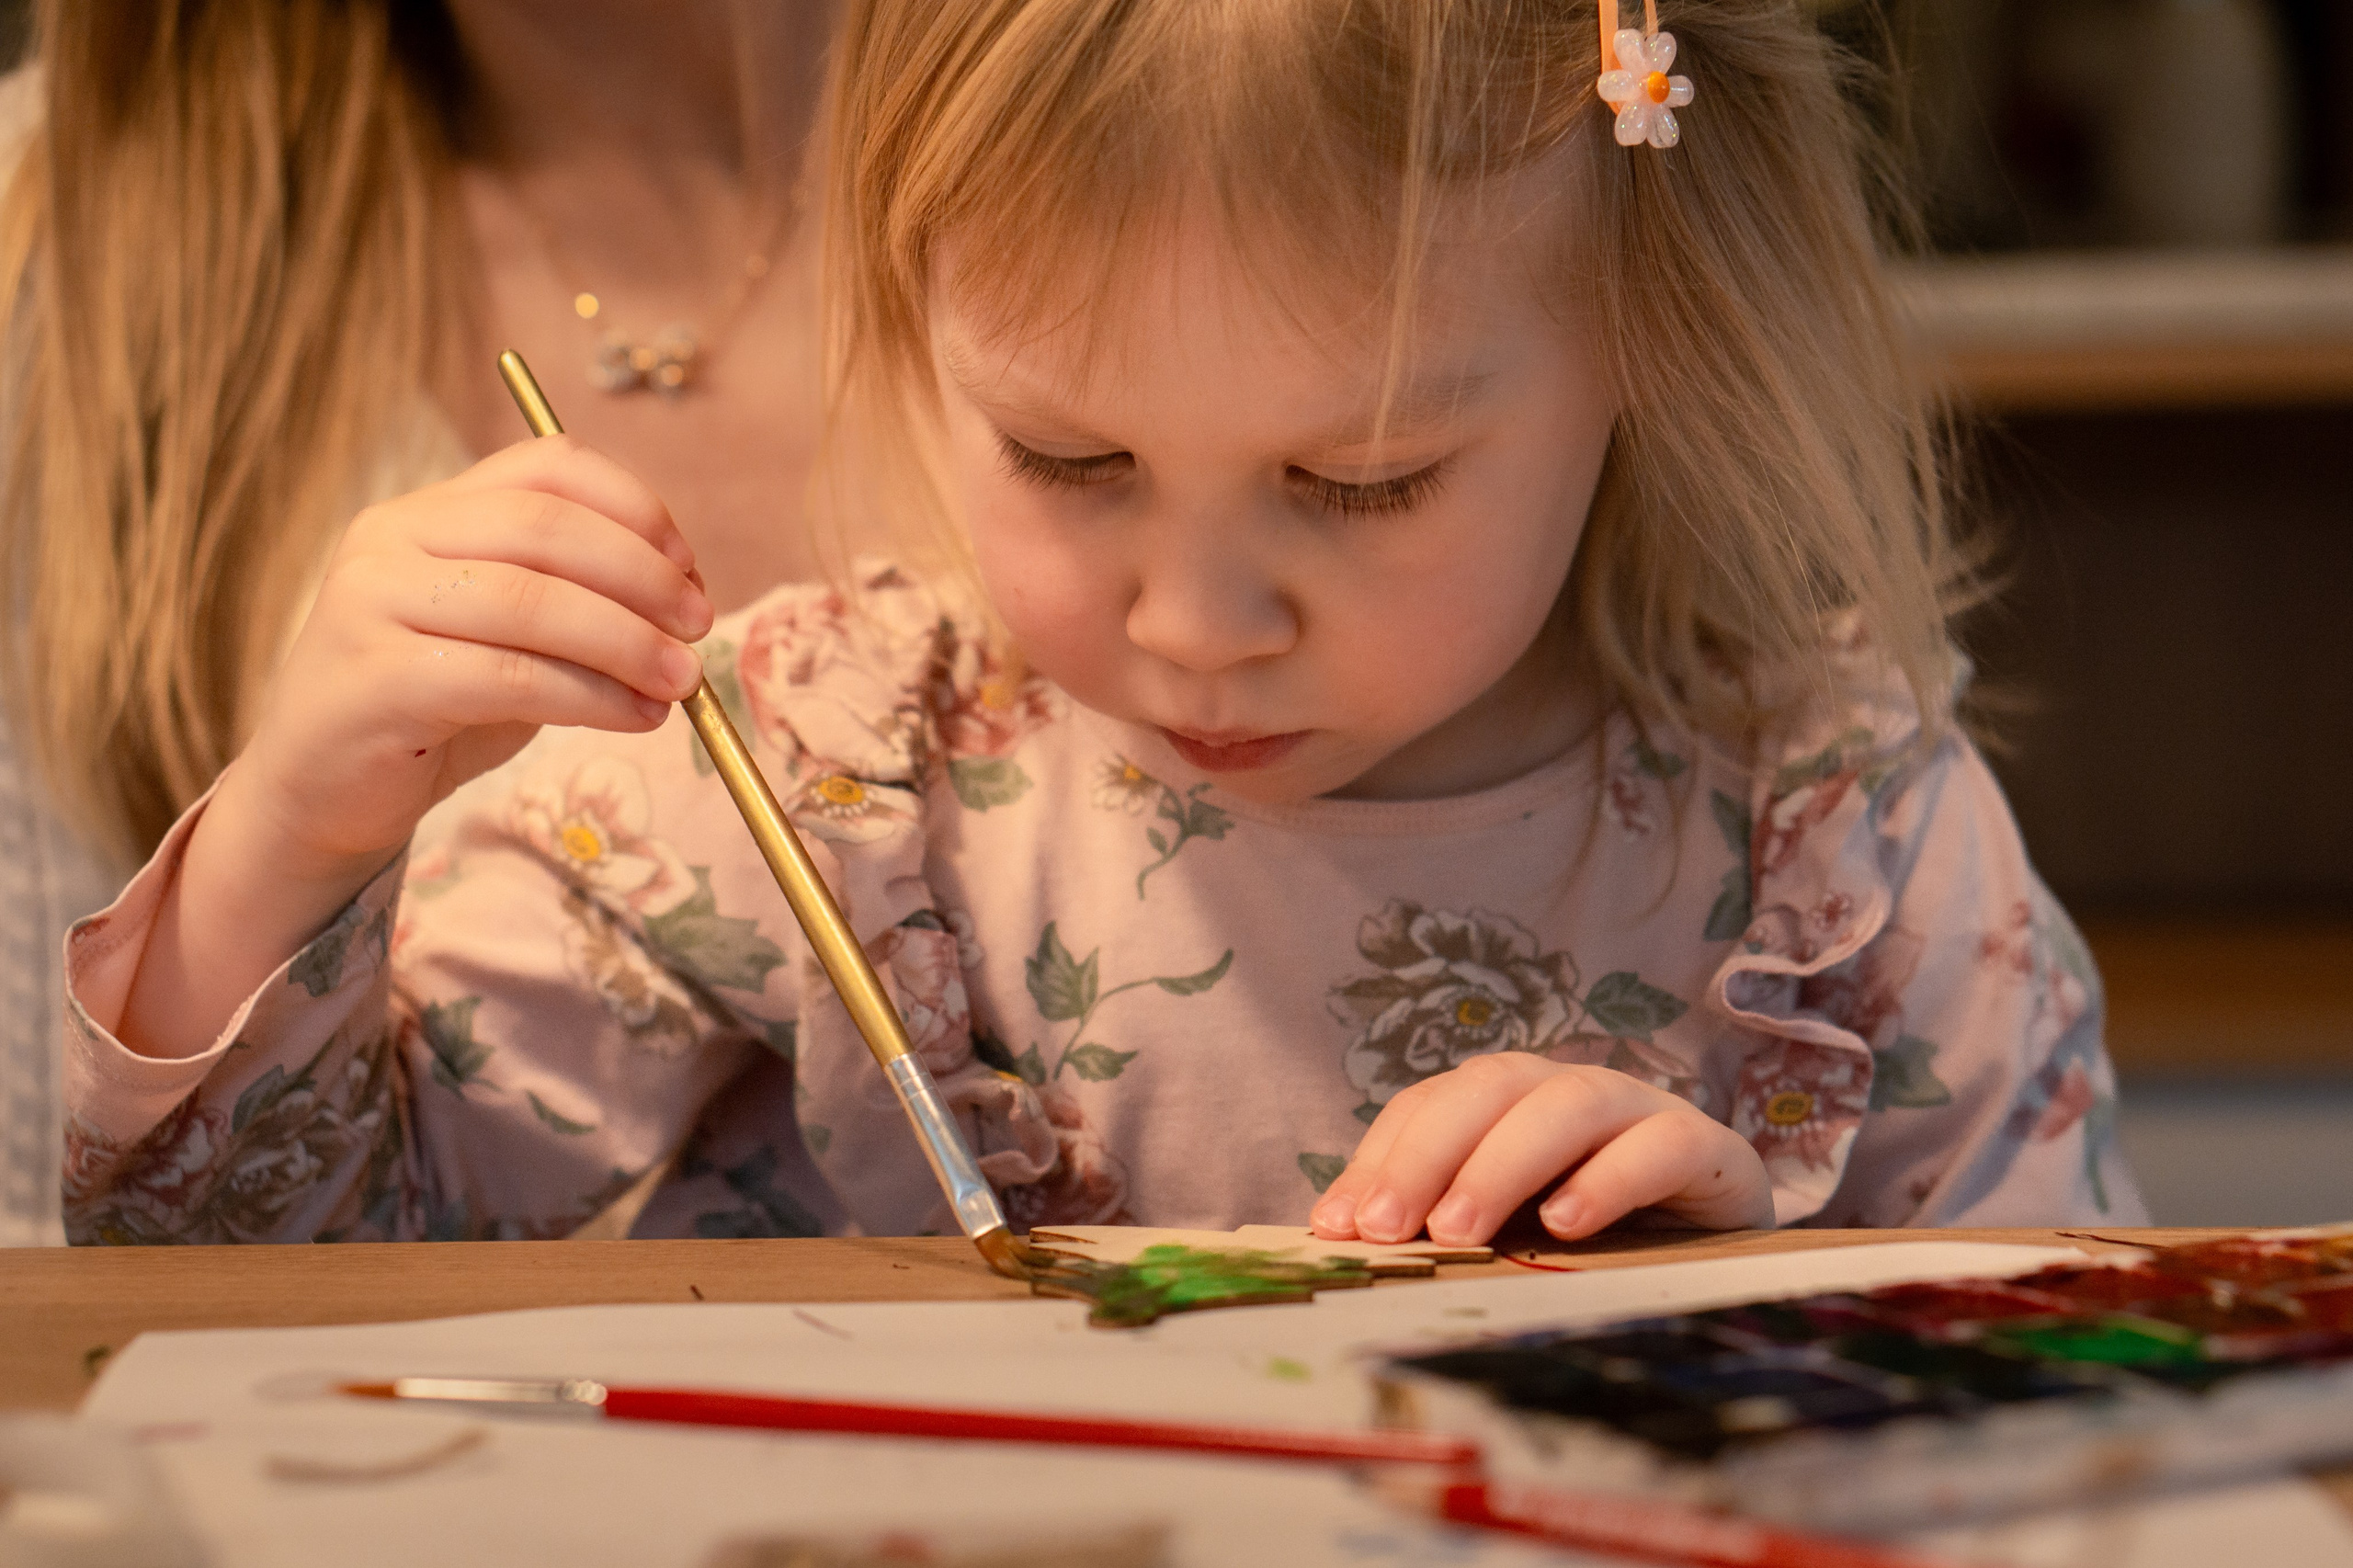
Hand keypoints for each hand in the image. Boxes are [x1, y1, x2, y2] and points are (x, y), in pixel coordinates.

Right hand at [118, 436, 711, 1060]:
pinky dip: (591, 696)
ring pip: (533, 600)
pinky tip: (636, 718)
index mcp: (428, 510)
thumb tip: (684, 601)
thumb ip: (576, 603)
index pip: (546, 465)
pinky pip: (509, 675)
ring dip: (627, 641)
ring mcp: (371, 602)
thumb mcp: (510, 640)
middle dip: (644, 576)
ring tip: (681, 682)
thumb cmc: (428, 714)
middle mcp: (391, 537)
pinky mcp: (375, 678)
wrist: (315, 796)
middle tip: (699, 626)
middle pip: (547, 526)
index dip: (635, 508)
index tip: (689, 567)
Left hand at [1308, 1054, 1771, 1246]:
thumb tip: (1339, 1235)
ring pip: (1567, 1104)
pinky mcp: (1708, 1149)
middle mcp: (1569, 1091)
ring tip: (1460, 1232)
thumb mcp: (1511, 1233)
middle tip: (1387, 1228)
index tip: (1339, 1224)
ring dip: (1503, 1164)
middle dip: (1427, 1155)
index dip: (1381, 1156)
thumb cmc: (1599, 1240)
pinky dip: (1609, 1178)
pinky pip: (1660, 1144)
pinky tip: (1566, 1224)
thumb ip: (1440, 1223)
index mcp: (1511, 1102)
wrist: (1728, 1252)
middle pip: (1490, 1089)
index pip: (1432, 1104)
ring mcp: (1641, 1111)